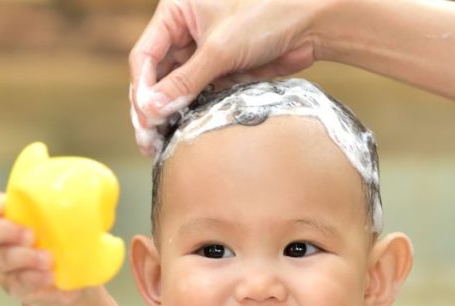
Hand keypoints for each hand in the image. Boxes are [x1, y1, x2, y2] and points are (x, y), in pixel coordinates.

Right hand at [0, 191, 80, 305]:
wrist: (66, 285)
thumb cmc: (62, 247)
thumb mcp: (65, 229)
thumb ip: (71, 217)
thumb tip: (103, 208)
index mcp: (10, 219)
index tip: (2, 203)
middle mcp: (0, 241)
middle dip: (9, 231)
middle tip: (31, 235)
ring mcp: (4, 266)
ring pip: (5, 260)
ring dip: (26, 258)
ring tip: (49, 261)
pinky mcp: (15, 288)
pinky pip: (21, 285)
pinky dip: (38, 282)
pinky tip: (52, 280)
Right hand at [128, 0, 321, 155]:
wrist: (313, 23)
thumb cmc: (268, 14)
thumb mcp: (220, 49)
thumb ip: (185, 82)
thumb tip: (152, 109)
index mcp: (175, 12)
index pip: (145, 56)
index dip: (142, 89)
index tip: (145, 118)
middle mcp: (183, 31)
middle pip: (155, 77)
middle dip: (151, 108)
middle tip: (148, 139)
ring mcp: (200, 52)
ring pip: (174, 90)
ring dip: (168, 116)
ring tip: (160, 143)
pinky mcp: (218, 70)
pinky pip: (196, 95)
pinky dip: (190, 114)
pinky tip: (181, 134)